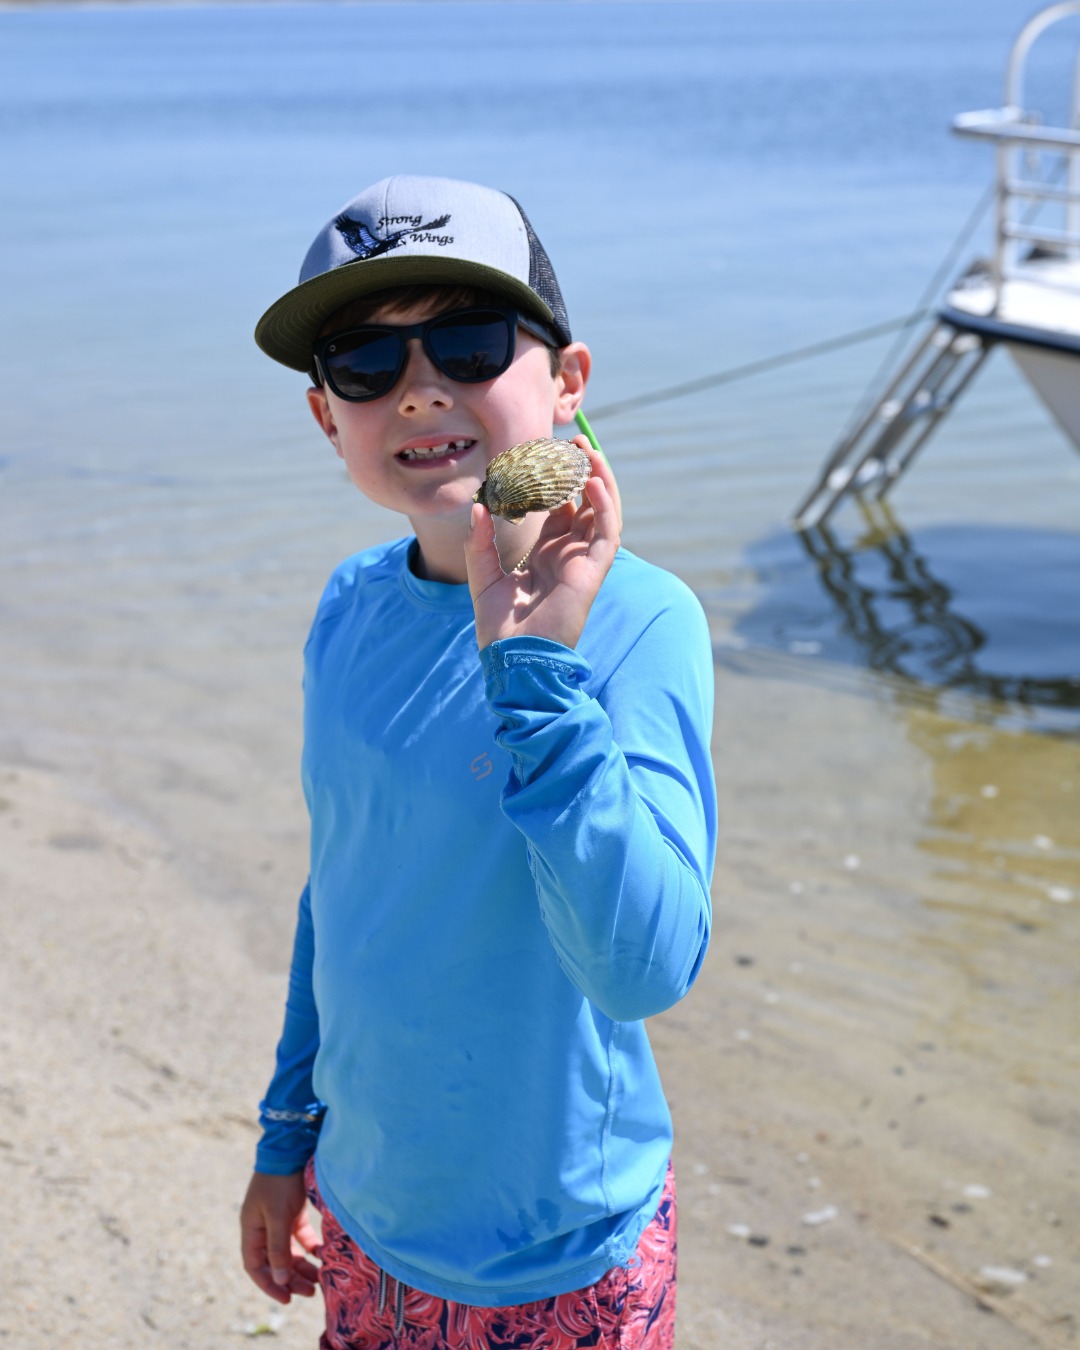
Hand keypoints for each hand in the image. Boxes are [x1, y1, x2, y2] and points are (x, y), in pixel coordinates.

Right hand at [240, 1170, 320, 1304]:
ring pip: (288, 1251)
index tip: (287, 1299)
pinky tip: (322, 1254)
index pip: (255, 1267)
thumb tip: (280, 1279)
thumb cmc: (279, 1181)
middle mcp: (261, 1227)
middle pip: (274, 1262)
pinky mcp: (291, 1211)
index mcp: (251, 1230)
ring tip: (319, 1279)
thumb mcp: (277, 1216)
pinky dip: (309, 1247)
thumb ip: (278, 1248)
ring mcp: (276, 1219)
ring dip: (301, 1266)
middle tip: (311, 1292)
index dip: (269, 1285)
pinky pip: (299, 1236)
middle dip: (290, 1279)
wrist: (291, 1147)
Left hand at [464, 442, 620, 651]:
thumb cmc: (499, 627)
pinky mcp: (593, 571)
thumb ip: (481, 542)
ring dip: (599, 480)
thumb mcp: (483, 577)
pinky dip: (604, 504)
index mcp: (545, 556)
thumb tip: (479, 506)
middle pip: (582, 505)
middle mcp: (567, 555)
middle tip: (570, 443)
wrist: (514, 658)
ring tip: (586, 450)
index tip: (541, 456)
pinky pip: (607, 531)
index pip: (557, 510)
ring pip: (601, 512)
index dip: (553, 482)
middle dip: (579, 473)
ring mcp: (582, 562)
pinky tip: (592, 481)